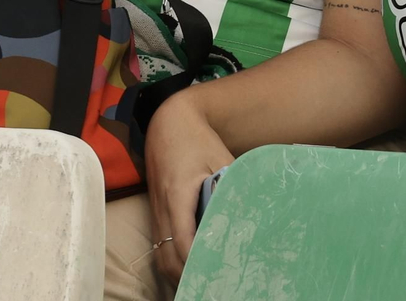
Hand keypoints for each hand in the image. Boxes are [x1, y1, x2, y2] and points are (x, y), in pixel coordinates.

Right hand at [144, 90, 234, 284]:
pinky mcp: (155, 212)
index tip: (217, 275)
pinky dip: (171, 264)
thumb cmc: (197, 140)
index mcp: (177, 194)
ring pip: (160, 256)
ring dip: (177, 275)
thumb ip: (232, 187)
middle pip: (168, 257)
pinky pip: (159, 247)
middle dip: (187, 278)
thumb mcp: (220, 159)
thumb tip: (250, 214)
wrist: (168, 122)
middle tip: (212, 288)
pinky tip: (188, 271)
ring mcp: (155, 212)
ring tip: (201, 286)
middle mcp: (162, 207)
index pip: (183, 240)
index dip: (197, 262)